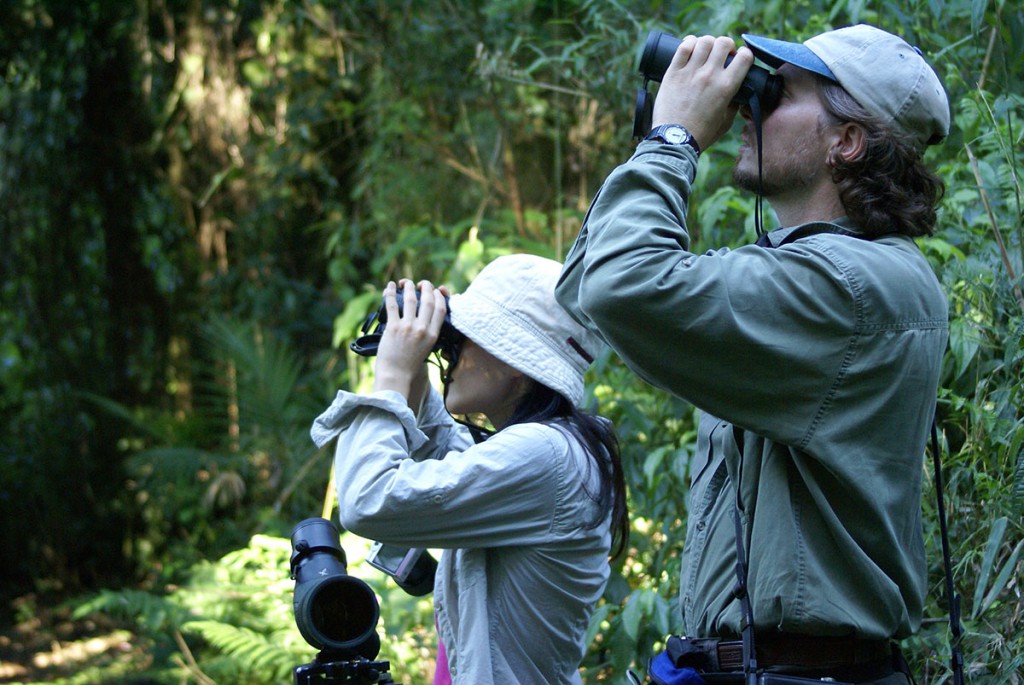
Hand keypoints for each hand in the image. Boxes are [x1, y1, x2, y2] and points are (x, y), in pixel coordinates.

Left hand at [373, 279, 448, 405]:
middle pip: (427, 300)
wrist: (395, 375)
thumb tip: (425, 317)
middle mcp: (422, 329)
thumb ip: (428, 333)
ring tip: (406, 282)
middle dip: (426, 287)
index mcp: (433, 335)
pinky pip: (392, 304)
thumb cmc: (409, 364)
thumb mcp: (427, 348)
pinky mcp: (393, 327)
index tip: (435, 291)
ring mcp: (407, 327)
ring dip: (409, 287)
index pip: (441, 309)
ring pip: (411, 299)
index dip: (439, 296)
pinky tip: (390, 286)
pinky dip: (391, 292)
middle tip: (422, 283)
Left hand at [651, 35, 753, 151]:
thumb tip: (738, 95)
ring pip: (704, 41)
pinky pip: (683, 47)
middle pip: (723, 42)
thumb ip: (734, 105)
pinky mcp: (673, 73)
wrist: (674, 140)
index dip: (745, 54)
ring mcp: (690, 72)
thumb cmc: (701, 134)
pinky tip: (691, 47)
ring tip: (705, 52)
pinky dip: (689, 42)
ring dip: (708, 43)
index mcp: (726, 86)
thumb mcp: (726, 122)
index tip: (739, 58)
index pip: (744, 56)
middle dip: (726, 45)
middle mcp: (710, 75)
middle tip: (722, 54)